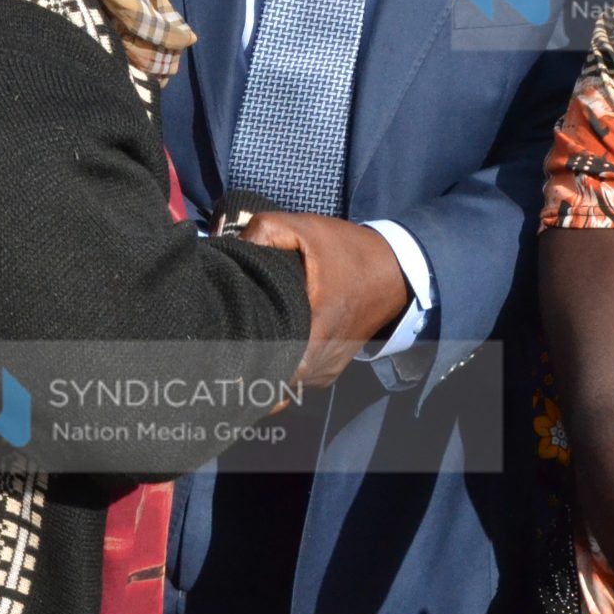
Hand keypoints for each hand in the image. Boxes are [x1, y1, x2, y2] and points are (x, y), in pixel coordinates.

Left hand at [234, 212, 410, 386]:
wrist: (395, 271)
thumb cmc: (349, 252)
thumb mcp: (305, 228)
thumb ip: (265, 231)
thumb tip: (229, 247)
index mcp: (315, 335)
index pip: (270, 372)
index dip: (240, 363)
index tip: (218, 346)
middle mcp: (321, 365)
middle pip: (270, 382)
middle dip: (243, 366)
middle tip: (218, 343)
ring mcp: (326, 372)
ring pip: (282, 385)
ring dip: (261, 368)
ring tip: (238, 345)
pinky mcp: (329, 371)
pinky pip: (295, 380)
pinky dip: (278, 368)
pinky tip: (264, 348)